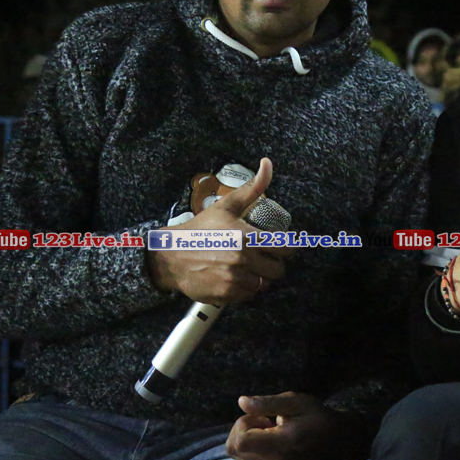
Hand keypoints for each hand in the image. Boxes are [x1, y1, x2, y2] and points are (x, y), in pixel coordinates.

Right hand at [146, 158, 290, 304]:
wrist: (170, 255)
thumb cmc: (200, 229)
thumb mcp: (227, 206)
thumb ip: (252, 188)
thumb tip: (267, 163)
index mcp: (248, 236)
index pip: (285, 248)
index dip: (288, 249)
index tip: (284, 248)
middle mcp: (244, 259)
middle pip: (278, 271)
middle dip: (275, 265)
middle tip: (266, 260)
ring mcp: (235, 278)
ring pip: (264, 285)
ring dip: (260, 278)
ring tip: (250, 269)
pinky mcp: (226, 294)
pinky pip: (249, 296)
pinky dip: (246, 290)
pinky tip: (237, 279)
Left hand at [226, 392, 366, 459]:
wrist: (338, 441)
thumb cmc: (317, 416)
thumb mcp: (295, 402)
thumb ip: (267, 403)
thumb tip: (241, 402)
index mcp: (280, 445)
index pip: (239, 442)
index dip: (242, 424)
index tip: (262, 417)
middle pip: (233, 448)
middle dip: (243, 429)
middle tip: (266, 420)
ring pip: (237, 455)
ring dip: (247, 437)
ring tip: (271, 429)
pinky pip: (246, 459)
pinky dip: (252, 446)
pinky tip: (271, 439)